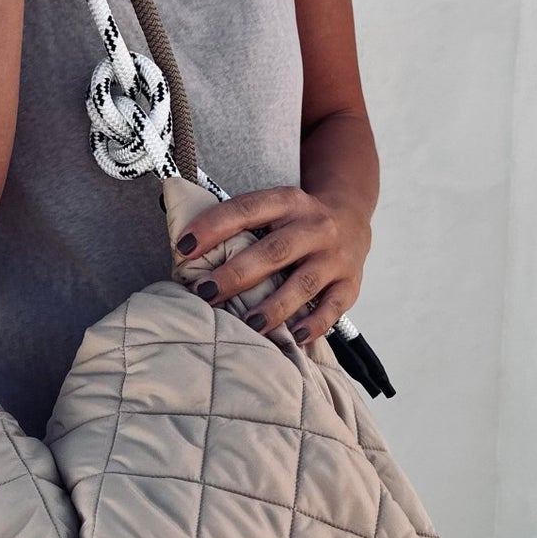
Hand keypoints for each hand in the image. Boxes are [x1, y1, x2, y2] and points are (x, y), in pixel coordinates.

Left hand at [173, 185, 371, 347]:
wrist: (352, 217)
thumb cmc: (296, 221)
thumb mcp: (273, 208)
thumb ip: (239, 224)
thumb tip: (186, 250)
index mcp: (289, 201)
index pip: (247, 210)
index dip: (214, 227)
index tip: (184, 247)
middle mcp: (315, 226)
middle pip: (274, 251)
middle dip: (236, 274)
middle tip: (206, 293)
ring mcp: (335, 256)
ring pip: (303, 283)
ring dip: (274, 306)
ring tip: (248, 324)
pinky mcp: (349, 283)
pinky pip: (333, 307)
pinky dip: (314, 324)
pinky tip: (295, 336)